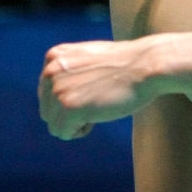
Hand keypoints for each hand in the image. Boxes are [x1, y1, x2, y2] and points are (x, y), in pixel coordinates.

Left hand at [39, 38, 158, 138]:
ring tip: (97, 109)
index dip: (69, 100)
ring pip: (54, 125)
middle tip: (96, 103)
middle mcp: (50, 72)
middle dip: (70, 114)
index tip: (91, 93)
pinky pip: (63, 133)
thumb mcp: (88, 57)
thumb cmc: (125, 64)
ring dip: (76, 124)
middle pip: (47, 112)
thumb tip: (58, 93)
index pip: (46, 94)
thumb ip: (69, 70)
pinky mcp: (69, 107)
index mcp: (53, 57)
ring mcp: (58, 90)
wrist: (145, 65)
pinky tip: (97, 117)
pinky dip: (80, 131)